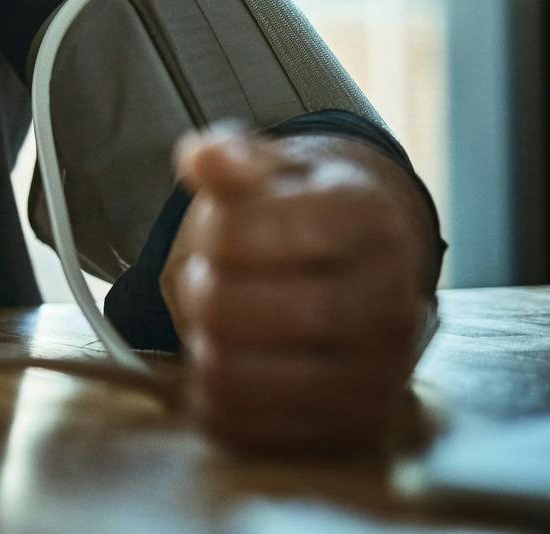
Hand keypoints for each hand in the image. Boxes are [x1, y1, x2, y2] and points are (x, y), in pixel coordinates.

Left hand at [162, 126, 433, 454]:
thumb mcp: (271, 169)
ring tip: (218, 323)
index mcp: (366, 218)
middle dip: (198, 290)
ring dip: (202, 346)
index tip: (216, 229)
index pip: (238, 232)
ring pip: (234, 375)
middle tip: (207, 280)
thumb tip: (203, 159)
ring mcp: (379, 371)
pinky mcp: (354, 425)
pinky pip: (247, 428)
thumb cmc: (302, 211)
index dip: (206, 232)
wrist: (367, 267)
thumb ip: (229, 159)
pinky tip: (228, 363)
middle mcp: (388, 299)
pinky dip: (213, 398)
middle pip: (230, 309)